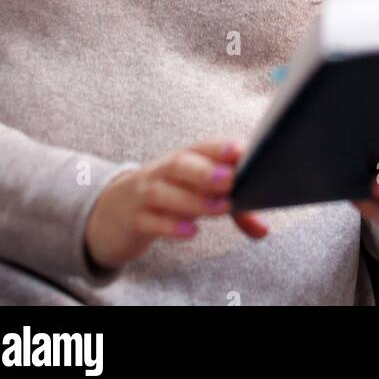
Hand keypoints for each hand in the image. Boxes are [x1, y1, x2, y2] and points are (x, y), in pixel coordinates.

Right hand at [85, 138, 268, 269]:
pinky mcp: (135, 219)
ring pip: (165, 191)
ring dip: (194, 200)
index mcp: (184, 158)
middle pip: (182, 163)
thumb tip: (265, 230)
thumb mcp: (197, 197)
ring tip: (221, 208)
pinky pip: (150, 220)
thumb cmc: (168, 199)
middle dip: (206, 170)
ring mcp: (146, 194)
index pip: (204, 147)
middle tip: (229, 179)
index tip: (241, 150)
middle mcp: (164, 171)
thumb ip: (233, 210)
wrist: (114, 213)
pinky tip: (191, 231)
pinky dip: (171, 225)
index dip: (222, 148)